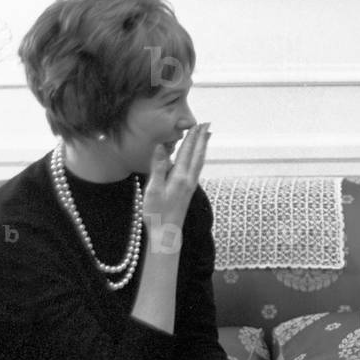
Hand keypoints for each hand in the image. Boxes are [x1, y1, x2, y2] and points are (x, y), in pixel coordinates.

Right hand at [142, 123, 210, 238]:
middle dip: (201, 139)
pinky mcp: (188, 192)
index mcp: (180, 177)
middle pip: (197, 155)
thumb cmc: (156, 214)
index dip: (191, 137)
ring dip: (202, 148)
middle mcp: (188, 180)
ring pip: (199, 162)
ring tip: (206, 137)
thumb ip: (158, 167)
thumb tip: (161, 147)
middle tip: (207, 125)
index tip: (196, 124)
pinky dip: (199, 159)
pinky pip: (196, 169)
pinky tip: (198, 159)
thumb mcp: (153, 190)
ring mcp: (190, 186)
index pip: (186, 152)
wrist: (166, 234)